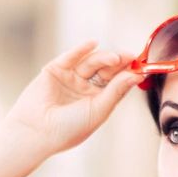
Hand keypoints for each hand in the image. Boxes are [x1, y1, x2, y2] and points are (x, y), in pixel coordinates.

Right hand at [1, 41, 140, 156]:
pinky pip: (71, 57)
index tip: (140, 66)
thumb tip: (137, 75)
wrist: (37, 132)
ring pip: (91, 63)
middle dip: (118, 63)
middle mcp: (84, 89)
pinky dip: (81, 49)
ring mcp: (70, 79)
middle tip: (130, 57)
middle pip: (106, 70)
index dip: (128, 74)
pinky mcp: (55, 70)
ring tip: (115, 58)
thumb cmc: (69, 129)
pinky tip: (93, 44)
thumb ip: (116, 91)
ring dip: (103, 58)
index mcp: (97, 102)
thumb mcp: (99, 110)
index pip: (117, 83)